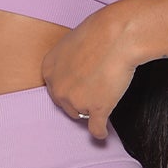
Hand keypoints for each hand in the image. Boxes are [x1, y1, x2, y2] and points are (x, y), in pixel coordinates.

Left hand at [40, 2, 137, 140]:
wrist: (118, 35)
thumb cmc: (100, 33)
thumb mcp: (71, 43)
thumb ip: (68, 63)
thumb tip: (77, 75)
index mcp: (48, 70)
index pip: (56, 89)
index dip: (70, 89)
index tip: (79, 88)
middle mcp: (58, 88)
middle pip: (67, 106)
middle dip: (79, 101)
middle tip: (94, 90)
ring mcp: (76, 101)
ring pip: (83, 114)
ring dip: (93, 109)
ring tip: (107, 92)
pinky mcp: (96, 109)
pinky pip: (96, 128)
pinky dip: (100, 132)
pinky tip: (103, 134)